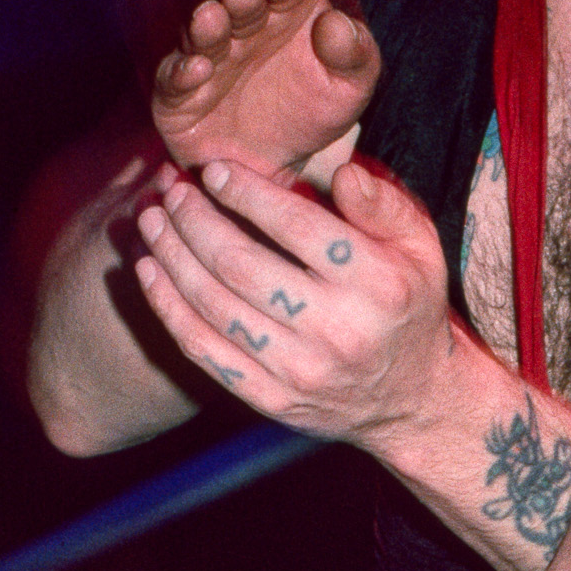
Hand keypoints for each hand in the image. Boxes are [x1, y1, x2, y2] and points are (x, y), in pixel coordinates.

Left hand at [132, 149, 494, 450]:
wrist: (414, 401)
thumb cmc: (407, 305)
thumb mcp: (421, 247)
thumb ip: (384, 204)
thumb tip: (343, 173)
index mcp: (377, 284)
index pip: (295, 226)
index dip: (244, 192)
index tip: (212, 170)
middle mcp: (339, 331)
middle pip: (240, 264)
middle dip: (194, 219)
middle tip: (171, 189)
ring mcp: (302, 372)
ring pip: (213, 306)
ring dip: (170, 256)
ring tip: (150, 219)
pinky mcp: (274, 401)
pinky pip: (206, 351)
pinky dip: (168, 309)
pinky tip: (148, 271)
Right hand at [151, 0, 379, 178]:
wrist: (279, 165)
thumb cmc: (316, 111)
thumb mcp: (350, 88)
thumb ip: (355, 54)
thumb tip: (337, 23)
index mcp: (286, 11)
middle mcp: (244, 27)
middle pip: (240, 2)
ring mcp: (209, 57)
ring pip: (203, 33)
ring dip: (207, 26)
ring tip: (212, 19)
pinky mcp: (180, 94)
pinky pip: (174, 80)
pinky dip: (182, 73)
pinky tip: (199, 70)